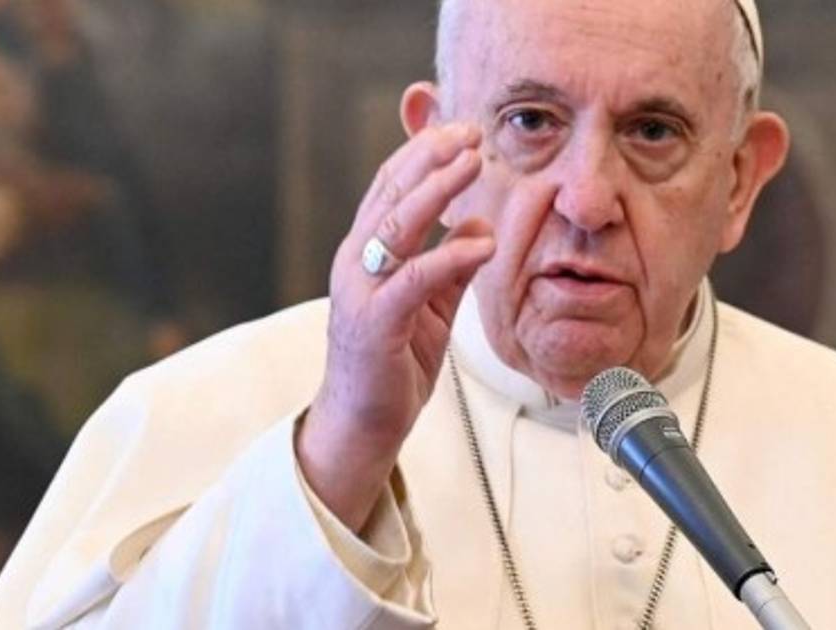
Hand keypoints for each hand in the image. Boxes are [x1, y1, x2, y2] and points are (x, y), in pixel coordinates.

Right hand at [297, 123, 493, 529]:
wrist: (363, 424)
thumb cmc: (395, 363)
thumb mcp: (432, 304)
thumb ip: (450, 264)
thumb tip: (478, 223)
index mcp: (366, 253)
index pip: (391, 188)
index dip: (424, 154)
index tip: (462, 130)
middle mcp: (355, 263)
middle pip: (390, 192)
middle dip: (430, 156)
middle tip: (470, 130)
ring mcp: (361, 291)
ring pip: (396, 225)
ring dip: (437, 189)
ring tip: (473, 162)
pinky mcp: (376, 324)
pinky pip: (415, 279)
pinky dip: (448, 256)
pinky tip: (480, 242)